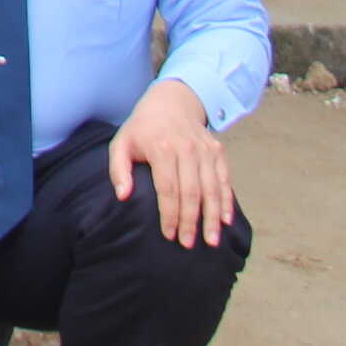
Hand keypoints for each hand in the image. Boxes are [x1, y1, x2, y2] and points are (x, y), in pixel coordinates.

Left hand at [110, 77, 235, 247]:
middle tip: (188, 244)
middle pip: (192, 192)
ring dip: (212, 217)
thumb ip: (118, 170)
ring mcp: (205, 150)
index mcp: (162, 148)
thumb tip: (122, 196)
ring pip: (211, 189)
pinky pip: (224, 180)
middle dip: (191, 222)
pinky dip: (226, 201)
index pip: (168, 189)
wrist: (171, 101)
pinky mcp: (218, 151)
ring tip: (211, 241)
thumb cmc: (142, 128)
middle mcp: (187, 149)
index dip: (169, 215)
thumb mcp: (121, 143)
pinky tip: (225, 221)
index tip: (168, 235)